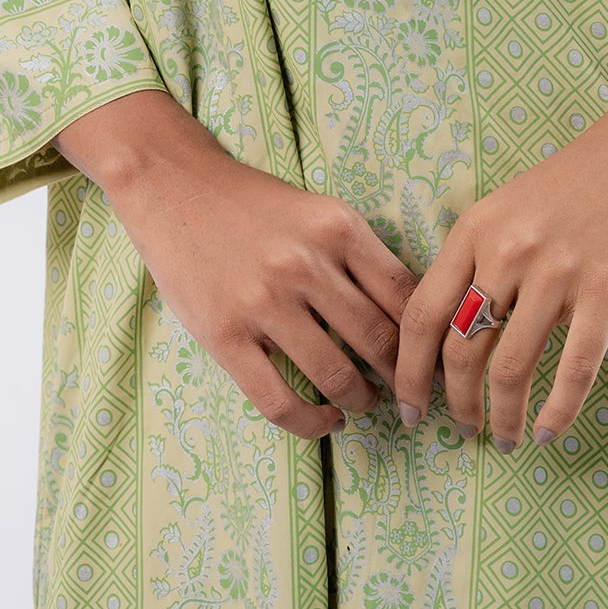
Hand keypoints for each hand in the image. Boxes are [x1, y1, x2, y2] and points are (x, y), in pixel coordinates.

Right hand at [56, 91, 416, 440]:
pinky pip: (280, 401)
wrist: (175, 185)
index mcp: (338, 226)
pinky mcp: (225, 335)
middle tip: (409, 392)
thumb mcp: (319, 211)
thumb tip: (409, 317)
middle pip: (378, 340)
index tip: (433, 358)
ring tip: (364, 402)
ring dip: (361, 400)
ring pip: (336, 375)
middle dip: (401, 377)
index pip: (405, 294)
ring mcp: (263, 301)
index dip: (426, 336)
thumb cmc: (254, 203)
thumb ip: (359, 256)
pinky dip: (312, 422)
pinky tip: (326, 420)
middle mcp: (306, 263)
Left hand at [391, 22, 607, 446]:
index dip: (408, 373)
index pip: (420, 315)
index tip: (407, 410)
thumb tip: (446, 333)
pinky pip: (574, 368)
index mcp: (474, 230)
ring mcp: (558, 271)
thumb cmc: (576, 179)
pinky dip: (558, 411)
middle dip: (454, 404)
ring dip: (503, 417)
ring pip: (512, 368)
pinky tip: (549, 433)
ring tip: (506, 440)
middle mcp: (507, 251)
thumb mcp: (508, 206)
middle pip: (461, 351)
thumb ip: (476, 259)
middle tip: (463, 432)